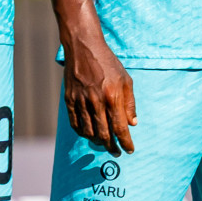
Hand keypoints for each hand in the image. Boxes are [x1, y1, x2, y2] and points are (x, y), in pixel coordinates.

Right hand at [62, 29, 136, 154]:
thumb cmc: (108, 63)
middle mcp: (96, 101)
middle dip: (111, 146)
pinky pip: (75, 123)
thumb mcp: (126, 80)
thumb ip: (129, 103)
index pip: (120, 127)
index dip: (125, 142)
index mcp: (113, 96)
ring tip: (104, 142)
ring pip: (88, 132)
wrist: (84, 48)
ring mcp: (80, 101)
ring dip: (97, 141)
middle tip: (116, 151)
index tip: (129, 150)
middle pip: (103, 134)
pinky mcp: (69, 100)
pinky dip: (82, 132)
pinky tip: (89, 133)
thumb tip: (132, 124)